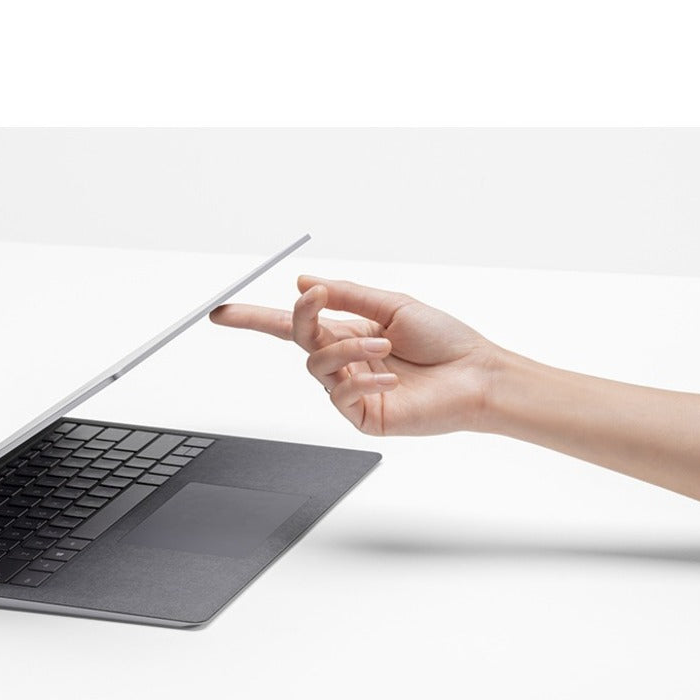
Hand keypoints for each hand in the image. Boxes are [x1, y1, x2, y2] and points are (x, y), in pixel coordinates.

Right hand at [210, 275, 498, 435]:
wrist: (477, 376)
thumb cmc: (445, 341)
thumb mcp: (394, 305)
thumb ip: (347, 295)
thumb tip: (306, 283)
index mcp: (350, 332)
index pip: (293, 326)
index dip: (255, 319)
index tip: (222, 313)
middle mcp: (346, 360)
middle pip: (296, 340)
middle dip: (298, 318)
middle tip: (313, 302)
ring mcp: (351, 390)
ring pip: (317, 365)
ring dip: (346, 348)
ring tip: (382, 344)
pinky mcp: (362, 416)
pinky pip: (341, 395)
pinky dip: (362, 380)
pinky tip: (390, 378)